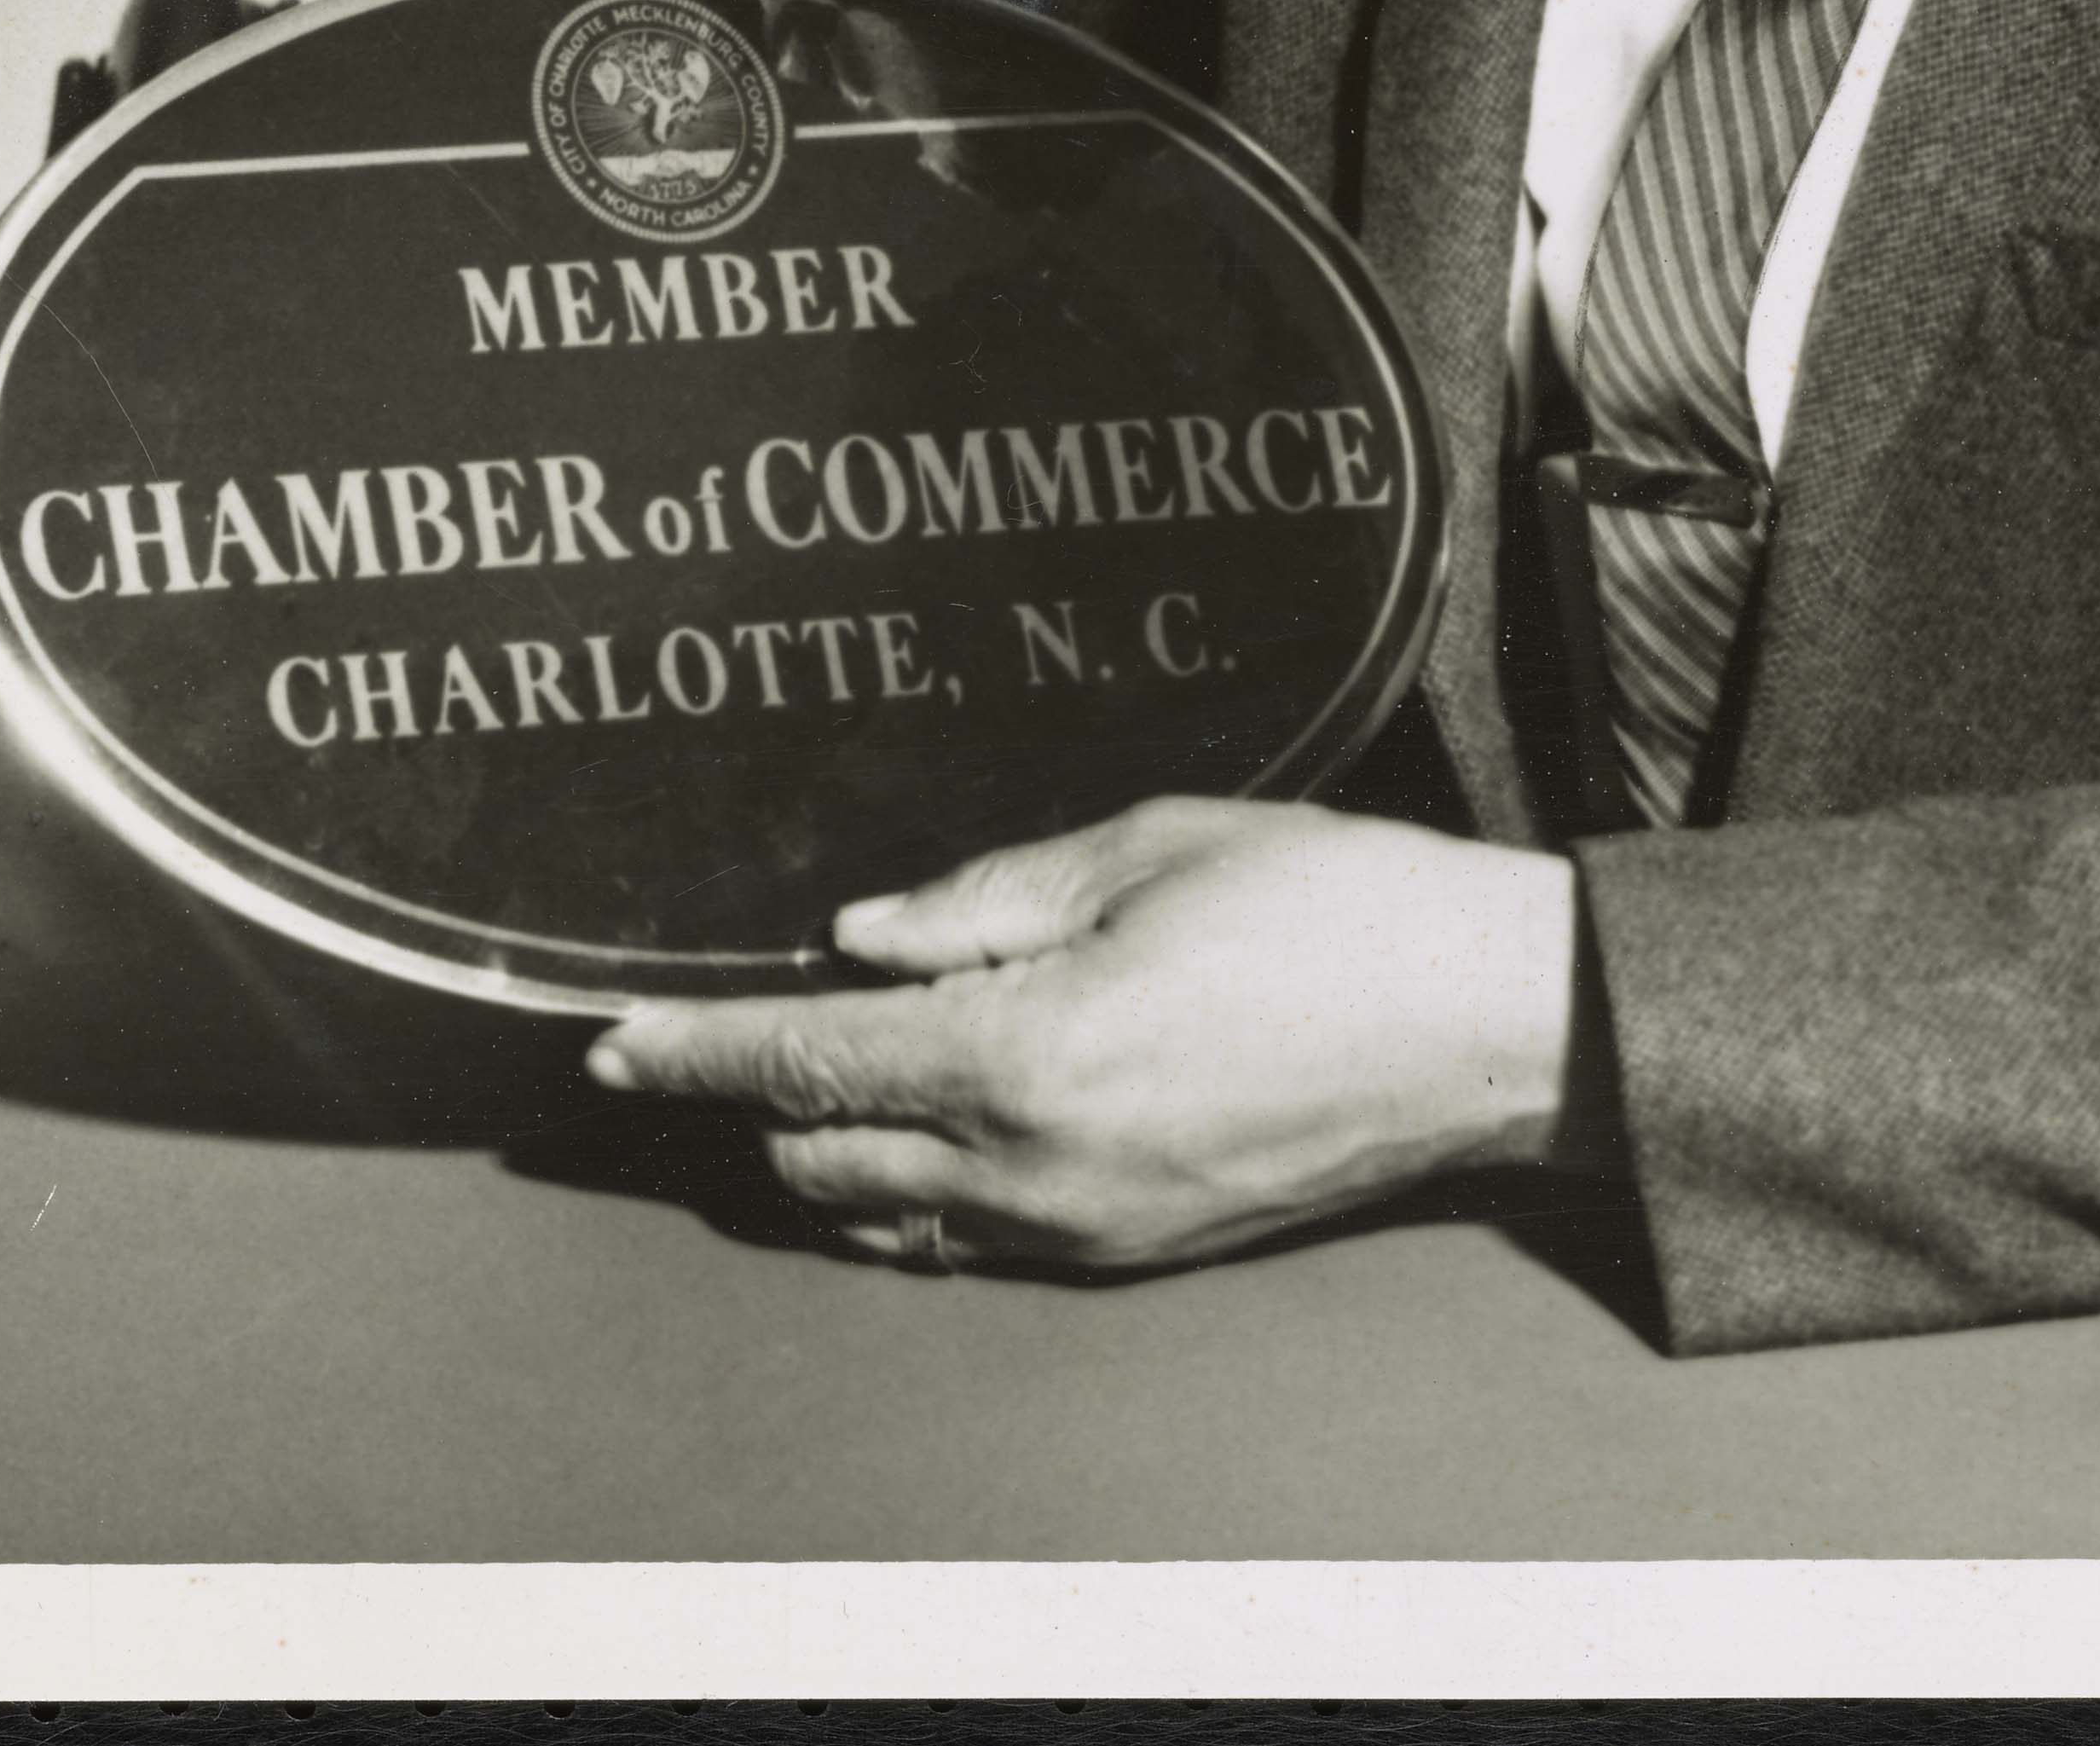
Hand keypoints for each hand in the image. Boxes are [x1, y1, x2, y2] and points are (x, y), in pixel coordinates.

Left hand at [588, 798, 1594, 1278]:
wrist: (1489, 1027)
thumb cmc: (1340, 908)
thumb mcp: (1156, 846)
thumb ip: (990, 895)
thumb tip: (864, 935)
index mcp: (1031, 1052)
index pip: (809, 1061)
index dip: (696, 1052)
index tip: (611, 1046)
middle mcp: (1037, 1167)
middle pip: (823, 1160)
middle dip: (760, 1102)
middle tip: (722, 1038)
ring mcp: (1084, 1226)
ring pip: (890, 1218)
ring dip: (837, 1153)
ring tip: (828, 1077)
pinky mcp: (1133, 1252)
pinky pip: (975, 1239)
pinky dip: (925, 1189)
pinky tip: (943, 1121)